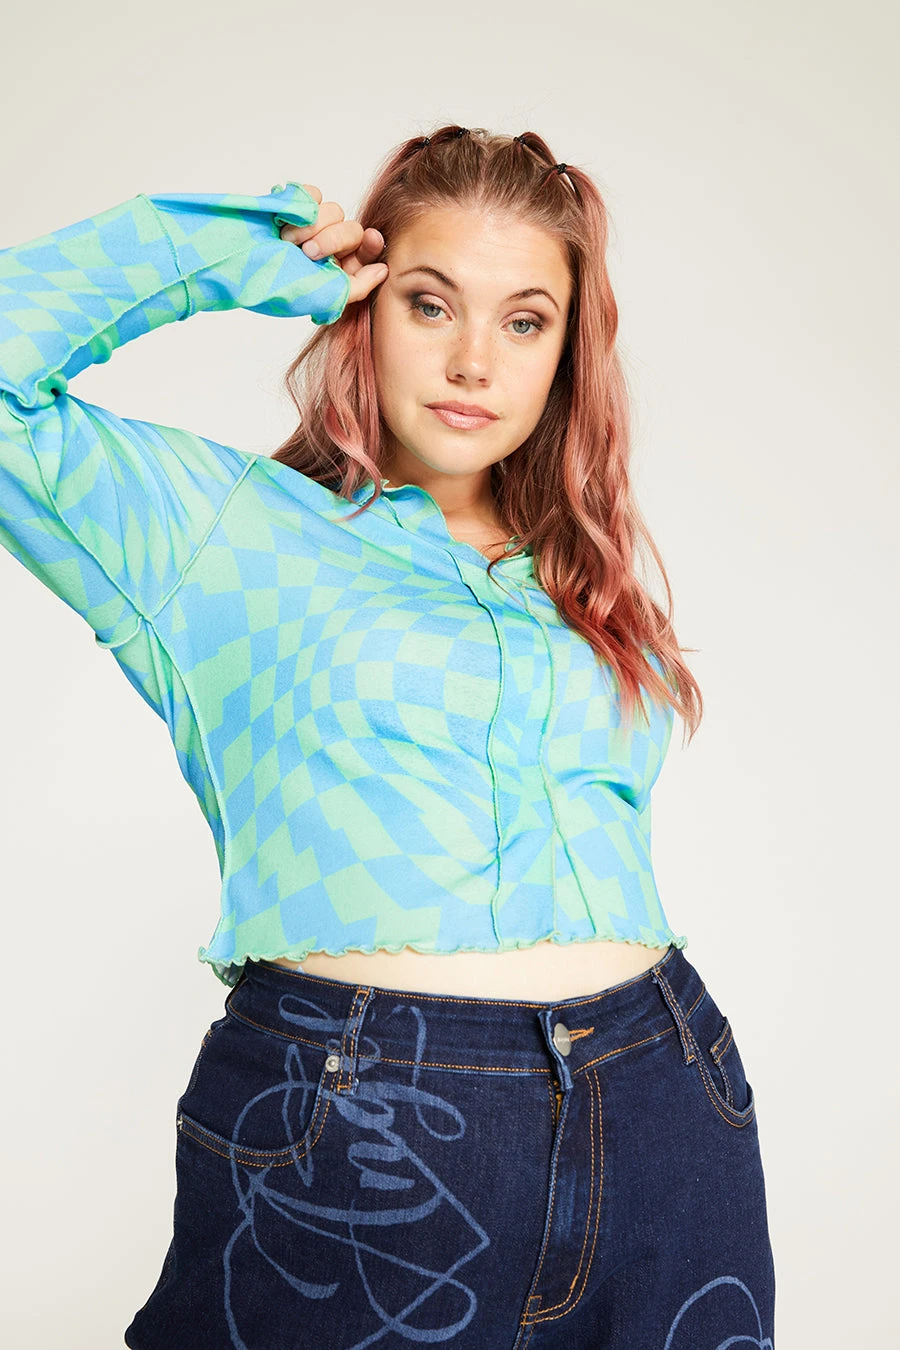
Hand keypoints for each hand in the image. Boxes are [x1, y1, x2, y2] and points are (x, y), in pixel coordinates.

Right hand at [278, 184, 387, 304]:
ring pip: (335, 211)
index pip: (367, 254)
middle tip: (307, 254)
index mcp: (335, 275)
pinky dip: (300, 204)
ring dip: (311, 227)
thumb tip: (383, 269)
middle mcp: (326, 251)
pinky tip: (281, 221)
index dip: (371, 245)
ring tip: (285, 241)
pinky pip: (313, 194)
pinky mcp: (292, 205)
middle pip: (354, 230)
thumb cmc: (272, 283)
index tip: (370, 240)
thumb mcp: (322, 296)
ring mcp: (309, 228)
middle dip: (333, 240)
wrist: (232, 259)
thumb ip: (357, 288)